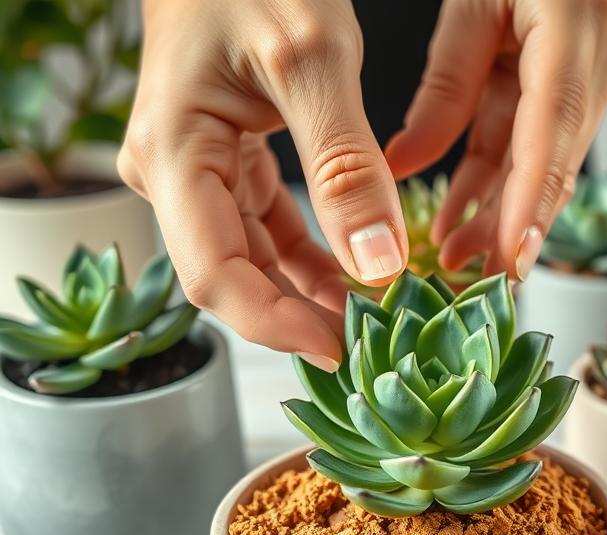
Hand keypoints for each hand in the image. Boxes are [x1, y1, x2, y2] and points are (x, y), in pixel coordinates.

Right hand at [119, 0, 408, 370]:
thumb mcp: (313, 61)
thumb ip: (345, 166)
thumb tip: (380, 264)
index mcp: (175, 156)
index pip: (216, 276)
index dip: (276, 325)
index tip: (341, 350)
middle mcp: (174, 175)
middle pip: (235, 277)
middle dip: (302, 315)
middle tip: (372, 344)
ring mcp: (199, 172)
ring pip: (256, 259)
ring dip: (314, 291)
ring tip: (377, 316)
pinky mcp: (227, 164)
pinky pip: (269, 228)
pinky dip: (314, 255)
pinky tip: (358, 275)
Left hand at [385, 0, 606, 280]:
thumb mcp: (472, 0)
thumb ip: (446, 88)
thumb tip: (408, 166)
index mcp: (574, 30)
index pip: (552, 139)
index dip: (531, 208)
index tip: (509, 265)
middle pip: (553, 161)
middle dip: (508, 223)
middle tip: (461, 273)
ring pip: (548, 153)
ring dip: (502, 202)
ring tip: (451, 246)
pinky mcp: (596, 71)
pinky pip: (547, 129)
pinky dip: (509, 166)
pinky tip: (469, 201)